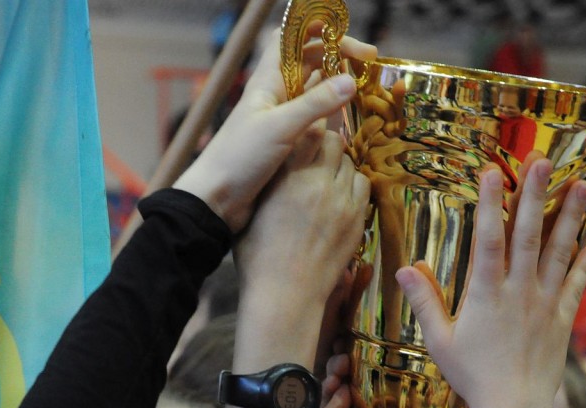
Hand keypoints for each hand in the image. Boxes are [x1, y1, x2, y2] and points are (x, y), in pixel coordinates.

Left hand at [175, 31, 375, 231]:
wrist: (215, 199)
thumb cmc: (239, 158)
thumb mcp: (280, 128)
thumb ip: (315, 104)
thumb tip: (352, 82)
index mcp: (268, 80)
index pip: (291, 38)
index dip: (317, 31)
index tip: (348, 41)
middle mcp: (275, 95)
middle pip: (310, 62)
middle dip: (339, 58)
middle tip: (370, 67)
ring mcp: (280, 118)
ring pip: (314, 91)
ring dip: (337, 85)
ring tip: (365, 88)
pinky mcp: (285, 141)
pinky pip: (314, 119)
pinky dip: (332, 114)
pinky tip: (349, 118)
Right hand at [233, 128, 369, 310]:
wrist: (284, 294)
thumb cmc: (257, 256)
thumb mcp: (252, 211)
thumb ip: (266, 181)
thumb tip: (274, 159)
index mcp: (286, 177)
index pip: (307, 131)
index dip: (307, 130)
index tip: (303, 136)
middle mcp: (316, 183)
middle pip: (334, 142)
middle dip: (326, 146)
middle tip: (316, 159)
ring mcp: (340, 201)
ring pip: (350, 164)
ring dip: (340, 167)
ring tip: (327, 181)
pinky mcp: (355, 219)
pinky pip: (363, 187)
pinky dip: (353, 187)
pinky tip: (340, 198)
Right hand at [396, 160, 585, 407]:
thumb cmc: (472, 378)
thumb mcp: (439, 341)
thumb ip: (424, 302)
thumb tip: (405, 268)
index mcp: (486, 294)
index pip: (488, 238)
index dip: (491, 203)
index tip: (493, 171)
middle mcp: (519, 292)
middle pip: (529, 234)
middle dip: (535, 193)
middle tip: (542, 159)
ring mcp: (545, 304)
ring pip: (560, 251)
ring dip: (571, 216)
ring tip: (583, 184)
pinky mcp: (562, 321)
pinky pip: (576, 286)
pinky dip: (585, 263)